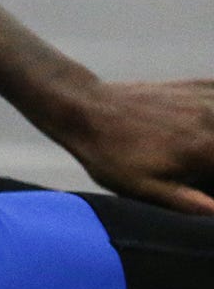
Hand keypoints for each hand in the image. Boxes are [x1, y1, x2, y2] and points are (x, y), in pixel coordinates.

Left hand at [56, 79, 213, 214]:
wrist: (87, 109)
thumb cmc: (112, 155)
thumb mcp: (142, 188)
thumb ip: (187, 202)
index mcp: (207, 149)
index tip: (207, 183)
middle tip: (201, 170)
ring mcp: (209, 98)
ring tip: (201, 157)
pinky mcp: (201, 85)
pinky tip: (207, 126)